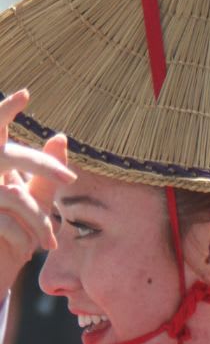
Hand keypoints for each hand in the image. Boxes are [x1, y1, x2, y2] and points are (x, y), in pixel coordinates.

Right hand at [0, 90, 74, 293]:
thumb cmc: (10, 234)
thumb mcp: (29, 203)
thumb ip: (44, 173)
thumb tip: (61, 136)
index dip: (5, 110)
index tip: (25, 92)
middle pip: (10, 156)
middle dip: (41, 166)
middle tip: (69, 179)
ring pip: (16, 197)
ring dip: (39, 222)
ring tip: (49, 243)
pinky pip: (6, 223)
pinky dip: (23, 239)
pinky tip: (26, 251)